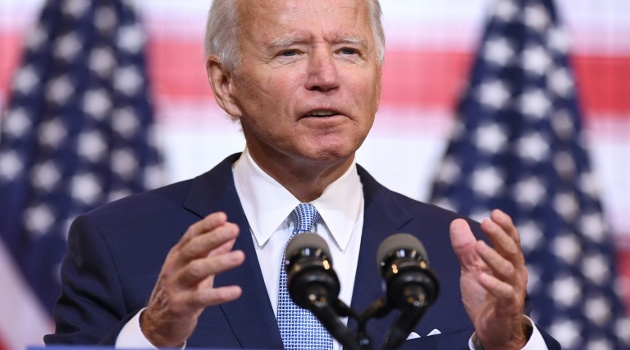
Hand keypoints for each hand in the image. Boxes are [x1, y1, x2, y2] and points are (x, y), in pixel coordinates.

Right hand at [140, 212, 245, 346]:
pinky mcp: (180, 306)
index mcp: (178, 255)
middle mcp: (174, 267)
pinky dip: (219, 294)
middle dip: (214, 237)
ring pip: (196, 270)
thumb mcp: (196, 268)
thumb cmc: (181, 290)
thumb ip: (213, 250)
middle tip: (233, 230)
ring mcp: (175, 286)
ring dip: (219, 262)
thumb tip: (230, 230)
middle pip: (193, 248)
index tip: (223, 217)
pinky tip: (236, 291)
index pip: (191, 235)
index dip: (207, 225)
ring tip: (240, 256)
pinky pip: (200, 298)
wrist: (158, 324)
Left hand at [450, 209, 528, 349]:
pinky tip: (481, 276)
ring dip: (493, 257)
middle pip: (511, 250)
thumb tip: (457, 222)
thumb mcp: (471, 268)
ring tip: (479, 246)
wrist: (491, 328)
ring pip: (508, 270)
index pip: (510, 240)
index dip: (505, 226)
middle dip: (500, 235)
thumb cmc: (485, 296)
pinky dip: (493, 284)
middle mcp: (515, 273)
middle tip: (487, 222)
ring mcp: (514, 290)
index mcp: (509, 261)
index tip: (495, 213)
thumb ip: (465, 247)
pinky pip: (504, 294)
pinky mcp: (508, 307)